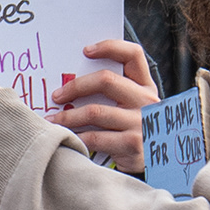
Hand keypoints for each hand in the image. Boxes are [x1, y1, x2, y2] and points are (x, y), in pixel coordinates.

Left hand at [50, 36, 159, 176]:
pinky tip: (66, 137)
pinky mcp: (131, 145)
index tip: (85, 51)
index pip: (133, 55)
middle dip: (76, 86)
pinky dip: (76, 136)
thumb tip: (73, 81)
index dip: (109, 47)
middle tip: (57, 96)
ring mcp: (140, 123)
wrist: (156, 163)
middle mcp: (146, 101)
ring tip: (53, 120)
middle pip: (106, 81)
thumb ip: (116, 92)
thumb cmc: (135, 130)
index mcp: (146, 86)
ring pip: (95, 111)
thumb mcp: (134, 107)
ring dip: (68, 116)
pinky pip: (95, 137)